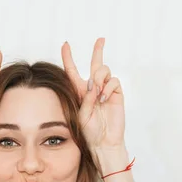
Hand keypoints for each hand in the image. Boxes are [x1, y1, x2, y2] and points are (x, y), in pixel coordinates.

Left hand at [61, 38, 125, 152]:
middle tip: (101, 39)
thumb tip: (94, 83)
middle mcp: (93, 88)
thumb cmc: (88, 131)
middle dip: (98, 50)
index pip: (73, 71)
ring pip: (104, 70)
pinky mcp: (117, 94)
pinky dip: (108, 87)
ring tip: (97, 92)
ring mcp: (106, 90)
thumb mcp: (80, 113)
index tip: (65, 44)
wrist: (103, 142)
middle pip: (95, 63)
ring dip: (98, 77)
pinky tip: (104, 98)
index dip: (68, 57)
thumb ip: (86, 97)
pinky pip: (113, 81)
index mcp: (80, 91)